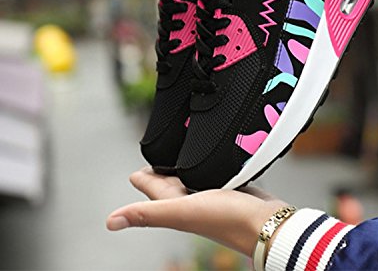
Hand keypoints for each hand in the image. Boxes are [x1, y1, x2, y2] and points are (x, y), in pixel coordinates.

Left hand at [106, 167, 287, 256]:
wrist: (267, 223)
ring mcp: (212, 196)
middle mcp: (192, 202)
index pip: (152, 190)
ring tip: (180, 154)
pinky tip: (212, 160)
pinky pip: (213, 175)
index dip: (142, 177)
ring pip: (192, 178)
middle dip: (161, 170)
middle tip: (156, 155)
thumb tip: (110, 222)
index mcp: (176, 207)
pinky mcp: (231, 188)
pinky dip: (208, 167)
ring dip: (184, 166)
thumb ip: (148, 213)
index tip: (136, 168)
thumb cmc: (227, 220)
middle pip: (170, 184)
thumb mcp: (183, 212)